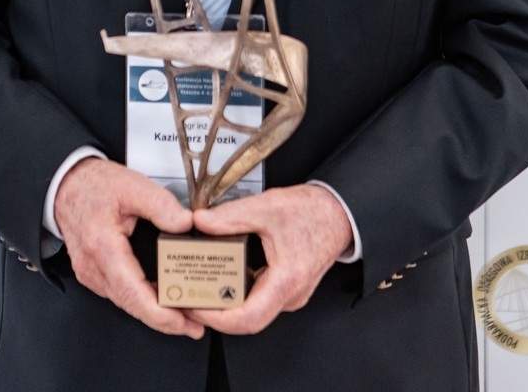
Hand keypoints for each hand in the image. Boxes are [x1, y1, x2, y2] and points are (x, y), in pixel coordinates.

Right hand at [54, 157, 203, 337]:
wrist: (67, 186)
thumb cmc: (95, 186)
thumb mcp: (133, 186)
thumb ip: (161, 204)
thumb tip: (185, 223)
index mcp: (104, 247)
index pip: (133, 293)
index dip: (160, 314)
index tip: (183, 322)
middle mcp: (94, 267)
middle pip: (132, 305)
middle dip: (165, 320)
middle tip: (194, 324)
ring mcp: (91, 274)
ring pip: (126, 303)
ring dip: (154, 312)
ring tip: (185, 312)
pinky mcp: (93, 275)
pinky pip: (119, 294)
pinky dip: (141, 301)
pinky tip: (160, 297)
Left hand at [186, 184, 352, 334]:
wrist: (337, 213)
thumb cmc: (313, 212)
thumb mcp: (266, 207)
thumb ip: (230, 216)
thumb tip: (201, 222)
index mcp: (286, 280)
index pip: (248, 318)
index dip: (217, 318)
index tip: (196, 308)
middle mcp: (289, 295)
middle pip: (247, 319)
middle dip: (215, 313)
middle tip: (189, 298)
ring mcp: (289, 294)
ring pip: (252, 310)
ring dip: (225, 303)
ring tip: (199, 288)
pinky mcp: (285, 287)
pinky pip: (258, 298)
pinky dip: (237, 291)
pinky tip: (222, 277)